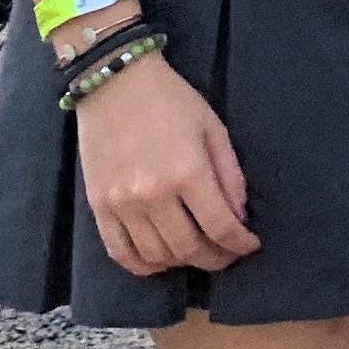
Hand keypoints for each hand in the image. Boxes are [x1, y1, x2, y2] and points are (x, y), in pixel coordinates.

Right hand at [73, 42, 259, 277]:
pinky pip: (119, 252)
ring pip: (155, 256)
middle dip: (215, 259)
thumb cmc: (171, 100)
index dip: (239, 244)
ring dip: (181, 264)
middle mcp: (152, 195)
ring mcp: (121, 204)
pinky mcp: (98, 207)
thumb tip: (240, 216)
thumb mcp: (213, 129)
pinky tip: (159, 261)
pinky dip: (142, 265)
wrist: (115, 83)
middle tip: (227, 255)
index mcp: (188, 172)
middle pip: (188, 248)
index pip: (220, 227)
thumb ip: (230, 175)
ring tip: (197, 254)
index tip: (250, 246)